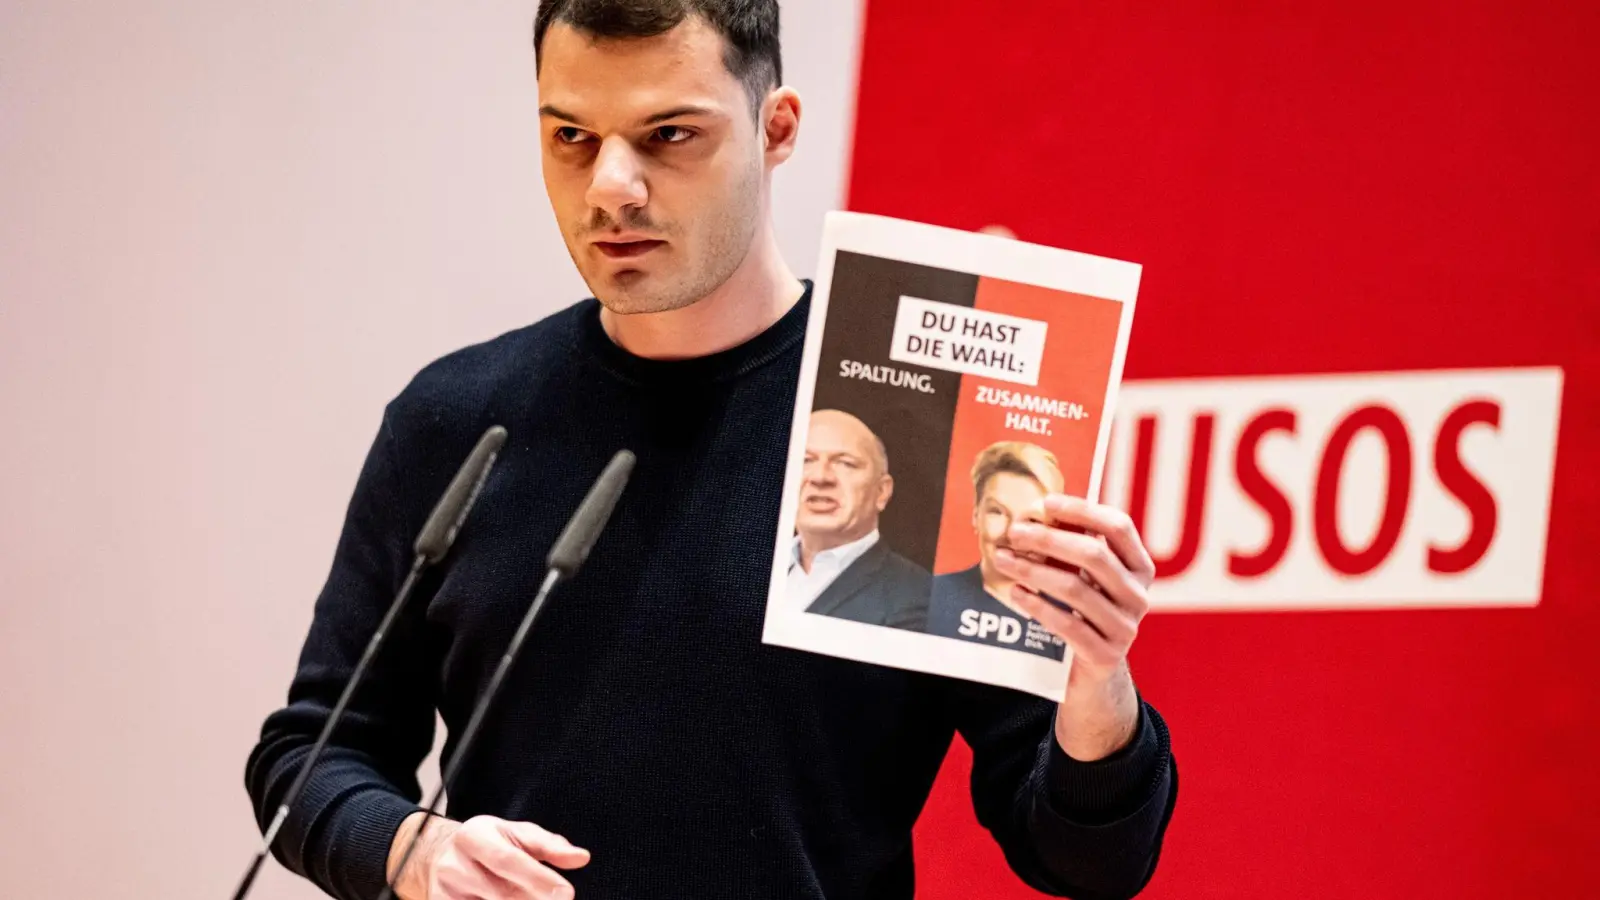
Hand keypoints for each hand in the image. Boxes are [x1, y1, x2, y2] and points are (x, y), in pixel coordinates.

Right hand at [388, 812, 590, 899]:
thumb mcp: (518, 834)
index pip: (507, 860)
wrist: (440, 856)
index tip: (567, 893)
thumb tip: (581, 857)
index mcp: (473, 836)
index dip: (538, 878)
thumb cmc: (489, 843)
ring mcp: (445, 892)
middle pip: (501, 892)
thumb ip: (550, 846)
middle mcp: (454, 865)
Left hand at [993, 494, 1153, 679]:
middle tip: (1015, 532)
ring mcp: (1125, 627)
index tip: (1046, 502)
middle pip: (1094, 555)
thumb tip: (1035, 512)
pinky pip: (1067, 624)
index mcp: (1140, 568)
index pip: (1119, 527)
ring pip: (1075, 589)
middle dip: (1049, 539)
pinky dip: (1037, 605)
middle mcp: (1139, 596)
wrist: (1093, 672)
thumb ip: (1074, 548)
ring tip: (1003, 559)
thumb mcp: (1088, 578)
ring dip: (1033, 570)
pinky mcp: (1105, 655)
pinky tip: (1015, 592)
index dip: (1083, 510)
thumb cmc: (1084, 614)